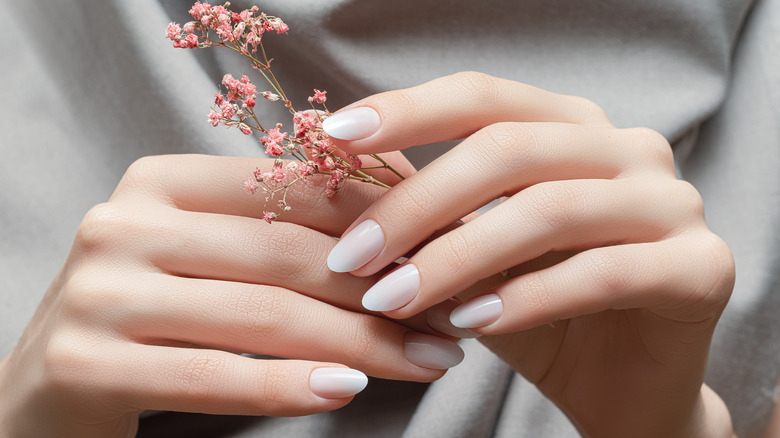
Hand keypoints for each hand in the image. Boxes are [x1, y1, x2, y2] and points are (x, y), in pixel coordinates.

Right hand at [0, 154, 461, 437]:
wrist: (41, 393)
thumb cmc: (150, 320)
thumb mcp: (206, 258)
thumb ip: (279, 234)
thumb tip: (406, 230)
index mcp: (160, 182)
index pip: (291, 190)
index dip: (380, 222)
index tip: (449, 253)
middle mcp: (124, 223)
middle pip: (284, 254)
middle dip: (384, 291)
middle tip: (452, 319)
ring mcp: (99, 291)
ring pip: (262, 314)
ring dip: (361, 342)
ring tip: (426, 359)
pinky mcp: (84, 363)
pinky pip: (215, 376)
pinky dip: (290, 385)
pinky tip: (349, 389)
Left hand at [322, 72, 735, 436]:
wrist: (618, 385)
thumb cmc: (537, 311)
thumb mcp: (475, 255)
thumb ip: (433, 219)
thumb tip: (346, 193)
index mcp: (573, 127)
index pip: (484, 97)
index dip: (408, 110)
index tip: (336, 138)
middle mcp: (628, 148)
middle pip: (508, 149)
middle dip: (418, 205)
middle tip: (353, 258)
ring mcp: (673, 202)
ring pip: (548, 210)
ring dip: (458, 258)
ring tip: (395, 299)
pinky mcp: (702, 266)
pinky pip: (602, 273)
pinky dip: (524, 299)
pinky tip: (469, 325)